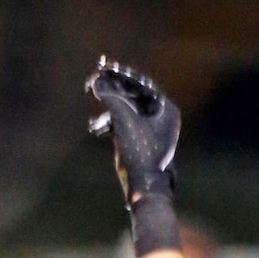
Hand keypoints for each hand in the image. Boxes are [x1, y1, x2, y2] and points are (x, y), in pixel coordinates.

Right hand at [86, 59, 179, 207]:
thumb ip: (111, 99)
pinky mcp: (137, 142)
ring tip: (93, 120)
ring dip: (107, 112)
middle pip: (132, 96)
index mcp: (165, 109)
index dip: (122, 76)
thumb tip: (97, 81)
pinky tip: (95, 128)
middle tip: (93, 82)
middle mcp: (159, 118)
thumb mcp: (124, 122)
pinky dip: (108, 125)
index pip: (141, 85)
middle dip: (112, 92)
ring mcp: (148, 131)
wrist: (144, 189)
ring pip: (125, 112)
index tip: (104, 68)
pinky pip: (122, 125)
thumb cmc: (140, 155)